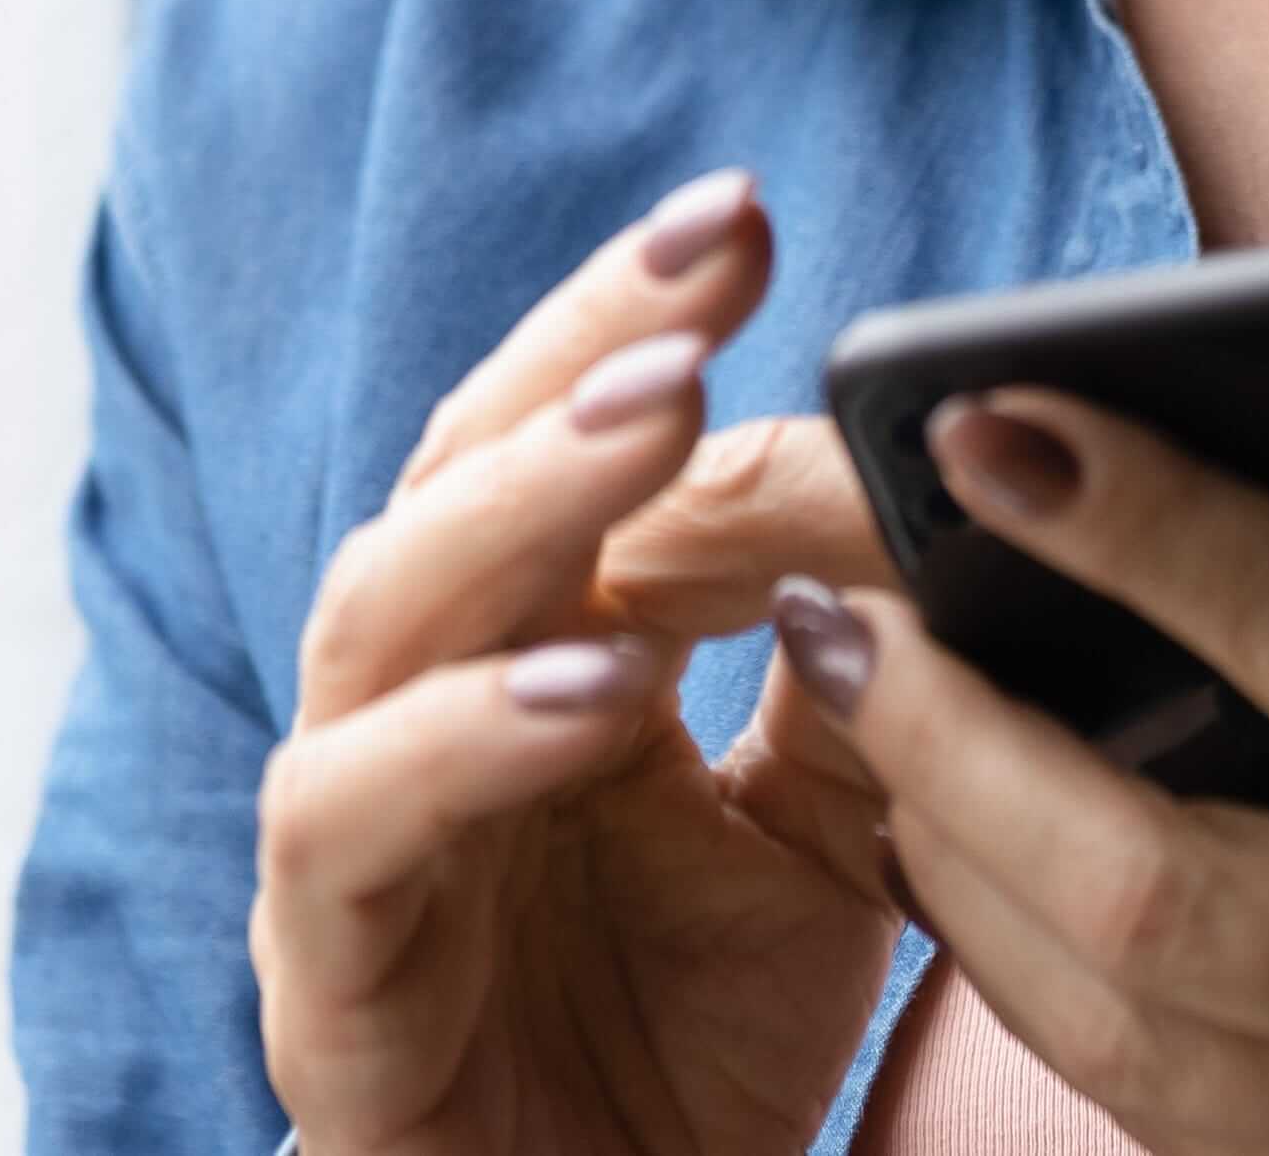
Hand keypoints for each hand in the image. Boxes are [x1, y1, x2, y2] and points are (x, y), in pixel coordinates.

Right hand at [252, 173, 909, 1155]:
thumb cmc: (703, 1047)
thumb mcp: (834, 833)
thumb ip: (868, 672)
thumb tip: (942, 485)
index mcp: (527, 649)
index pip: (555, 438)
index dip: (634, 325)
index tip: (747, 221)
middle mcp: (417, 713)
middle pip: (456, 478)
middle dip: (577, 355)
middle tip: (704, 270)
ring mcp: (356, 839)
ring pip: (381, 615)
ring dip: (521, 506)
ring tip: (657, 422)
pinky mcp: (327, 982)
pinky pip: (359, 822)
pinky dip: (468, 737)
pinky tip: (592, 686)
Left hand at [806, 370, 1268, 1155]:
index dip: (1133, 523)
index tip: (988, 423)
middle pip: (1137, 862)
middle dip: (958, 731)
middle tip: (853, 607)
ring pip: (1110, 1014)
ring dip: (965, 871)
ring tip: (886, 733)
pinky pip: (1163, 1119)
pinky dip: (1048, 1004)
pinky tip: (999, 901)